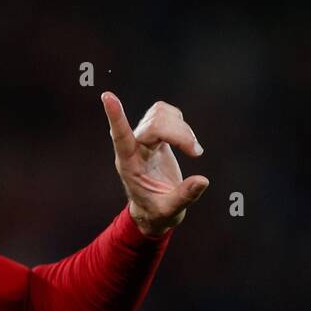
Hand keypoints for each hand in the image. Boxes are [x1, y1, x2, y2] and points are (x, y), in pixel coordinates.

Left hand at [101, 91, 208, 235]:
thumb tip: (202, 181)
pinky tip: (187, 141)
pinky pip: (165, 113)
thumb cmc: (156, 212)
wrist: (153, 211)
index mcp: (129, 165)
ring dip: (182, 128)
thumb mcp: (169, 211)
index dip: (116, 117)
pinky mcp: (154, 135)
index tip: (107, 97)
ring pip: (160, 114)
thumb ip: (184, 196)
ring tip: (194, 150)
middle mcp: (134, 148)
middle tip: (197, 153)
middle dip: (179, 133)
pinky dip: (180, 122)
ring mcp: (143, 139)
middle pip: (154, 124)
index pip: (120, 137)